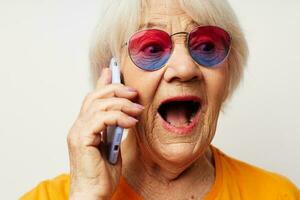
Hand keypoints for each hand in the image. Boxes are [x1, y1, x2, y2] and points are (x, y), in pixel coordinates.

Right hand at [67, 68, 143, 198]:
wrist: (92, 195)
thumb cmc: (102, 175)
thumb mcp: (113, 146)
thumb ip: (114, 129)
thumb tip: (124, 116)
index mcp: (85, 127)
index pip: (93, 98)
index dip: (102, 83)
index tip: (111, 70)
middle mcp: (78, 126)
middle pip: (95, 96)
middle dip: (116, 90)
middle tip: (134, 94)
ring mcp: (78, 132)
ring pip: (99, 104)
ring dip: (121, 103)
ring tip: (137, 110)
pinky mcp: (82, 139)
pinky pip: (101, 118)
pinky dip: (118, 117)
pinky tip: (131, 123)